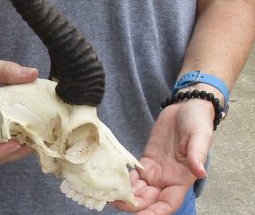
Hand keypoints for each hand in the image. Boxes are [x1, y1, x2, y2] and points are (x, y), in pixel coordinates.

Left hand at [113, 99, 213, 213]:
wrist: (186, 107)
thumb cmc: (197, 122)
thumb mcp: (200, 136)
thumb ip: (197, 154)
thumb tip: (200, 172)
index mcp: (183, 178)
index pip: (168, 203)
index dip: (156, 212)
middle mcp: (168, 178)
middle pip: (150, 199)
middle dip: (134, 205)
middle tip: (117, 202)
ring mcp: (156, 170)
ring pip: (140, 189)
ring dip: (126, 194)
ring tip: (110, 195)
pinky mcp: (147, 159)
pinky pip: (135, 174)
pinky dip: (124, 179)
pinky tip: (113, 179)